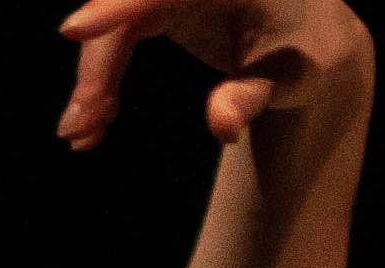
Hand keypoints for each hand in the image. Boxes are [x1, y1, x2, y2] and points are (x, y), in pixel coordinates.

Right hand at [55, 0, 364, 149]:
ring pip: (112, 28)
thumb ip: (253, 98)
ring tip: (84, 137)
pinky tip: (99, 120)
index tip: (74, 30)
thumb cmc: (306, 56)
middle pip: (123, 13)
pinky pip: (116, 37)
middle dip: (95, 68)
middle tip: (79, 129)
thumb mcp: (290, 80)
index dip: (115, 10)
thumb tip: (222, 128)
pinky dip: (103, 78)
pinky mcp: (159, 7)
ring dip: (92, 80)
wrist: (310, 42)